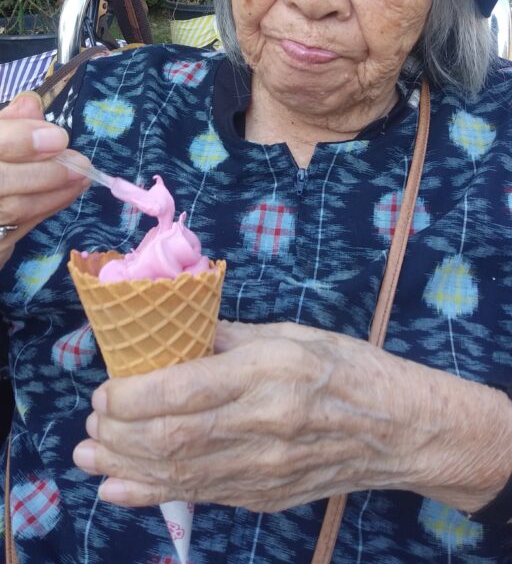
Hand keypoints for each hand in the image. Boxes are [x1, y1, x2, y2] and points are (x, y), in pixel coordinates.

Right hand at [0, 92, 90, 264]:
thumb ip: (7, 123)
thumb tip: (32, 103)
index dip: (22, 140)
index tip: (58, 137)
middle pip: (2, 180)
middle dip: (46, 172)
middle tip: (81, 164)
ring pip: (14, 209)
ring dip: (54, 192)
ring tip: (83, 176)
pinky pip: (19, 228)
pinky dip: (46, 208)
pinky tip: (68, 192)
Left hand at [71, 320, 436, 512]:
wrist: (399, 429)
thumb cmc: (347, 367)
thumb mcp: (290, 332)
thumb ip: (228, 335)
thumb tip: (173, 328)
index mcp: (269, 370)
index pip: (185, 390)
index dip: (133, 396)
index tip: (104, 388)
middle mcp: (264, 424)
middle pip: (173, 437)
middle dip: (119, 433)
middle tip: (91, 421)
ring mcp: (264, 468)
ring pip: (179, 473)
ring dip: (124, 466)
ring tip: (88, 454)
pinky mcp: (264, 496)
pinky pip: (200, 497)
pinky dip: (153, 494)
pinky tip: (118, 487)